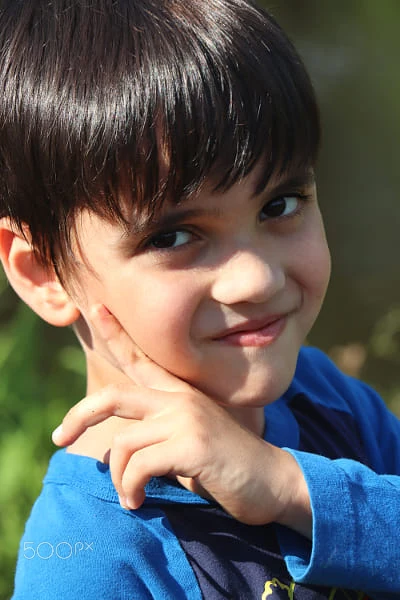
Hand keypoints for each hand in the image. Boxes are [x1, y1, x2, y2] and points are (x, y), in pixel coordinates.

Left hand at [52, 304, 311, 535]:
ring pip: (123, 444)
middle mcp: (180, 398)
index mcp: (180, 393)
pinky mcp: (191, 443)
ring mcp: (186, 418)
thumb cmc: (228, 465)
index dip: (115, 332)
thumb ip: (159, 433)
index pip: (141, 358)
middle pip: (114, 396)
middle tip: (59, 437)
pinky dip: (131, 488)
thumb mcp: (189, 440)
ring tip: (129, 497)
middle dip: (80, 414)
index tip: (93, 308)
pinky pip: (138, 466)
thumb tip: (118, 449)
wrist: (273, 482)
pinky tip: (138, 501)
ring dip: (117, 478)